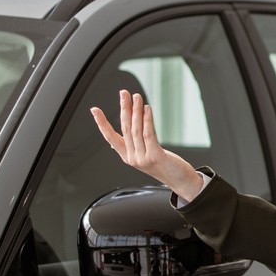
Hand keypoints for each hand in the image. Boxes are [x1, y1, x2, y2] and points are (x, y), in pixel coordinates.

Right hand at [90, 90, 205, 201]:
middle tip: (123, 93)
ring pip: (136, 129)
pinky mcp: (154, 156)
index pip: (110, 137)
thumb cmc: (165, 165)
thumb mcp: (146, 155)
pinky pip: (148, 134)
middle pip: (125, 128)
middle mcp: (132, 158)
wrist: (180, 181)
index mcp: (127, 156)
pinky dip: (147, 119)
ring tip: (136, 97)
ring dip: (136, 110)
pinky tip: (147, 109)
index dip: (101, 123)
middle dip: (124, 108)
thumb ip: (135, 144)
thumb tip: (127, 126)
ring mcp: (142, 158)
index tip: (94, 110)